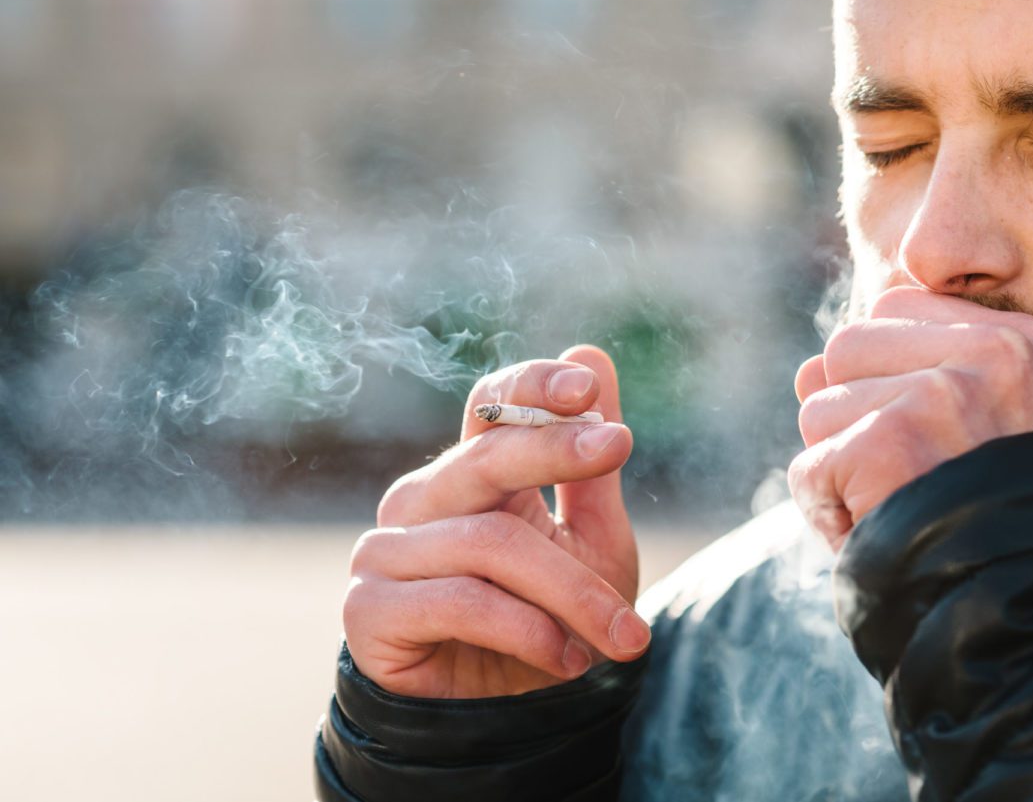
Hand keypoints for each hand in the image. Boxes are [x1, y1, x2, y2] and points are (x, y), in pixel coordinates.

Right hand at [343, 345, 649, 698]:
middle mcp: (421, 500)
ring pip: (492, 543)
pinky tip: (564, 657)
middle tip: (618, 447)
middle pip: (486, 456)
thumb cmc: (551, 620)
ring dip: (573, 591)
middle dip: (558, 449)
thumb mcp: (590, 539)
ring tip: (621, 635)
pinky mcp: (369, 608)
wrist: (507, 721)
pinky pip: (460, 600)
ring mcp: (387, 551)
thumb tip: (591, 352)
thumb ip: (589, 458)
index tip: (588, 388)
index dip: (532, 387)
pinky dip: (528, 629)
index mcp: (472, 473)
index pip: (488, 404)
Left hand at [789, 287, 1032, 550]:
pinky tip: (877, 533)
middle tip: (905, 473)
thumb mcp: (981, 426)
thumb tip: (805, 370)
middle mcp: (989, 353)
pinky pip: (809, 466)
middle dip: (854, 415)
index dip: (888, 374)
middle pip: (848, 345)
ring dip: (840, 468)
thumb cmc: (1005, 522)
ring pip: (819, 405)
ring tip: (899, 504)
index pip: (898, 306)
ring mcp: (938, 394)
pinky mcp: (889, 442)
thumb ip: (896, 374)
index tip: (924, 430)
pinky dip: (826, 513)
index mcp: (1023, 340)